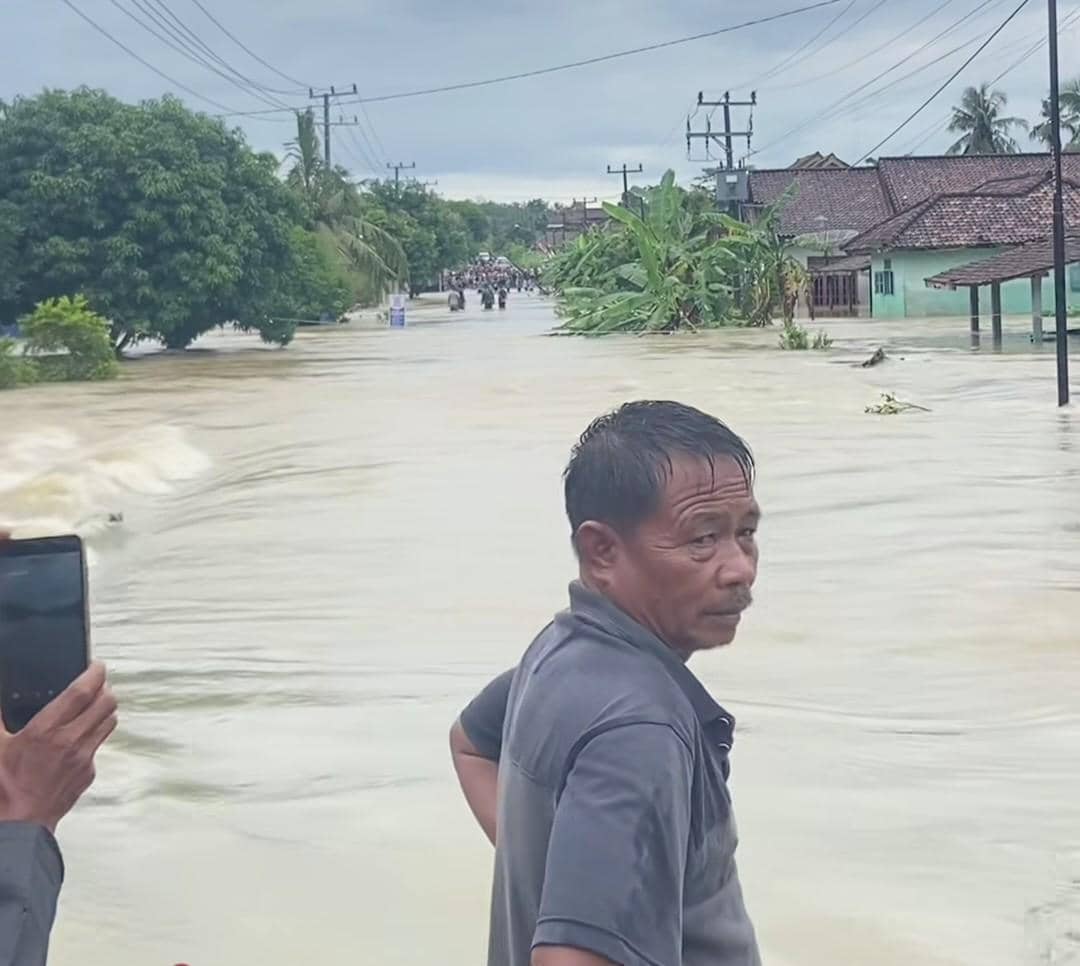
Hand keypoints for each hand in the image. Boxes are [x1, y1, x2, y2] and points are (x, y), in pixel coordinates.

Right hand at [0, 662, 117, 831]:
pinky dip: (93, 735)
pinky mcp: (88, 773)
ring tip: (92, 706)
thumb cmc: (3, 787)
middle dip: (105, 688)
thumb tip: (3, 697)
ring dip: (104, 709)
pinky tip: (77, 737)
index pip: (82, 692)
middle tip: (96, 684)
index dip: (94, 674)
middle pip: (106, 703)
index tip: (97, 665)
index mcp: (45, 731)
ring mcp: (83, 759)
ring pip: (109, 722)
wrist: (17, 827)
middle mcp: (70, 742)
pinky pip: (98, 746)